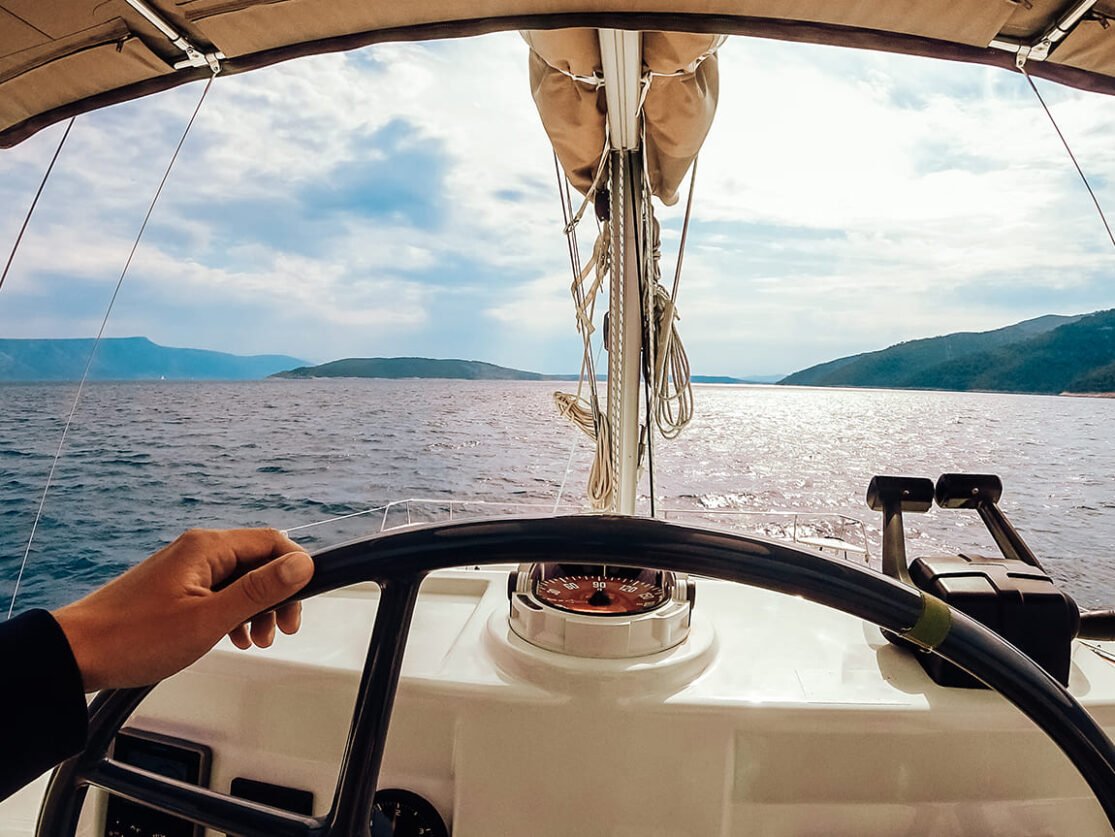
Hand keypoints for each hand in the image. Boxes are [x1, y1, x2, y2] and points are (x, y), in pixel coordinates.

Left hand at [52, 528, 313, 691]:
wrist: (76, 654)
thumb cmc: (134, 638)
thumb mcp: (209, 619)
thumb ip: (259, 590)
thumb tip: (302, 564)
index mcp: (208, 547)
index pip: (273, 542)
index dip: (295, 571)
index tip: (299, 604)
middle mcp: (198, 550)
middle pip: (259, 561)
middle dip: (276, 596)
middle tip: (280, 631)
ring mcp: (185, 568)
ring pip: (240, 578)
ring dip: (256, 608)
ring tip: (254, 640)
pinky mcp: (175, 586)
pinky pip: (218, 590)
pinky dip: (233, 612)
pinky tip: (232, 636)